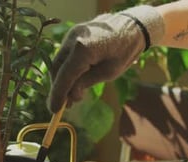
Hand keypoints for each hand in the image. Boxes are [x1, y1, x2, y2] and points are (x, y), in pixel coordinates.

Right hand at [48, 5, 163, 112]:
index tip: (54, 109)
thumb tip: (70, 96)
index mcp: (83, 48)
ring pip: (58, 62)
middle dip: (59, 88)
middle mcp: (73, 39)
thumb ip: (86, 83)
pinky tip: (74, 81)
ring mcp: (71, 35)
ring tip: (72, 96)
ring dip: (62, 79)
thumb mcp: (109, 72)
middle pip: (57, 69)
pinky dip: (66, 69)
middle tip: (66, 105)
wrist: (133, 26)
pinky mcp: (72, 35)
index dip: (58, 94)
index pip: (65, 75)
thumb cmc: (125, 50)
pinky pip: (64, 56)